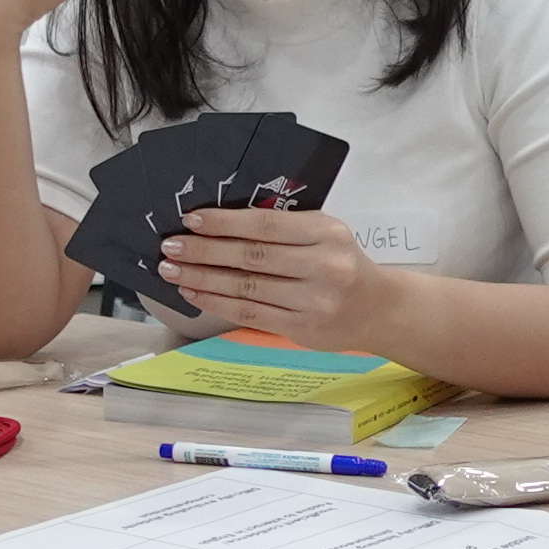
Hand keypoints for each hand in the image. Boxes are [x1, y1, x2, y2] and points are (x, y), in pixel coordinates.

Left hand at [158, 202, 383, 349]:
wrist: (378, 308)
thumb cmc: (342, 263)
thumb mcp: (324, 233)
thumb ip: (284, 228)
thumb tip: (219, 223)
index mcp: (326, 232)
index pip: (266, 225)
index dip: (225, 222)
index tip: (191, 219)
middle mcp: (322, 266)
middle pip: (251, 256)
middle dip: (204, 251)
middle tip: (170, 246)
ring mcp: (313, 301)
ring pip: (246, 287)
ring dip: (202, 279)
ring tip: (172, 270)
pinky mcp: (303, 329)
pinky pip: (250, 313)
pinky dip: (216, 303)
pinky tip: (194, 293)